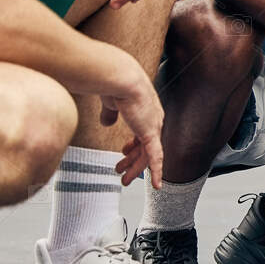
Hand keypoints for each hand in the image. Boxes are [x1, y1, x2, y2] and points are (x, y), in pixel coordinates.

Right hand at [98, 60, 163, 187]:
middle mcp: (153, 120)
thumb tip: (107, 123)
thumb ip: (111, 113)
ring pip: (147, 155)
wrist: (121, 78)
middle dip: (132, 160)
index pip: (143, 134)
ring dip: (136, 169)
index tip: (124, 152)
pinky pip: (155, 158)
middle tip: (122, 171)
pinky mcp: (151, 134)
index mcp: (145, 112)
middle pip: (145, 146)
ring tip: (124, 180)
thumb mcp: (112, 102)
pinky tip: (157, 185)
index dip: (133, 145)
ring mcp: (154, 127)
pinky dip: (156, 172)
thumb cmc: (115, 85)